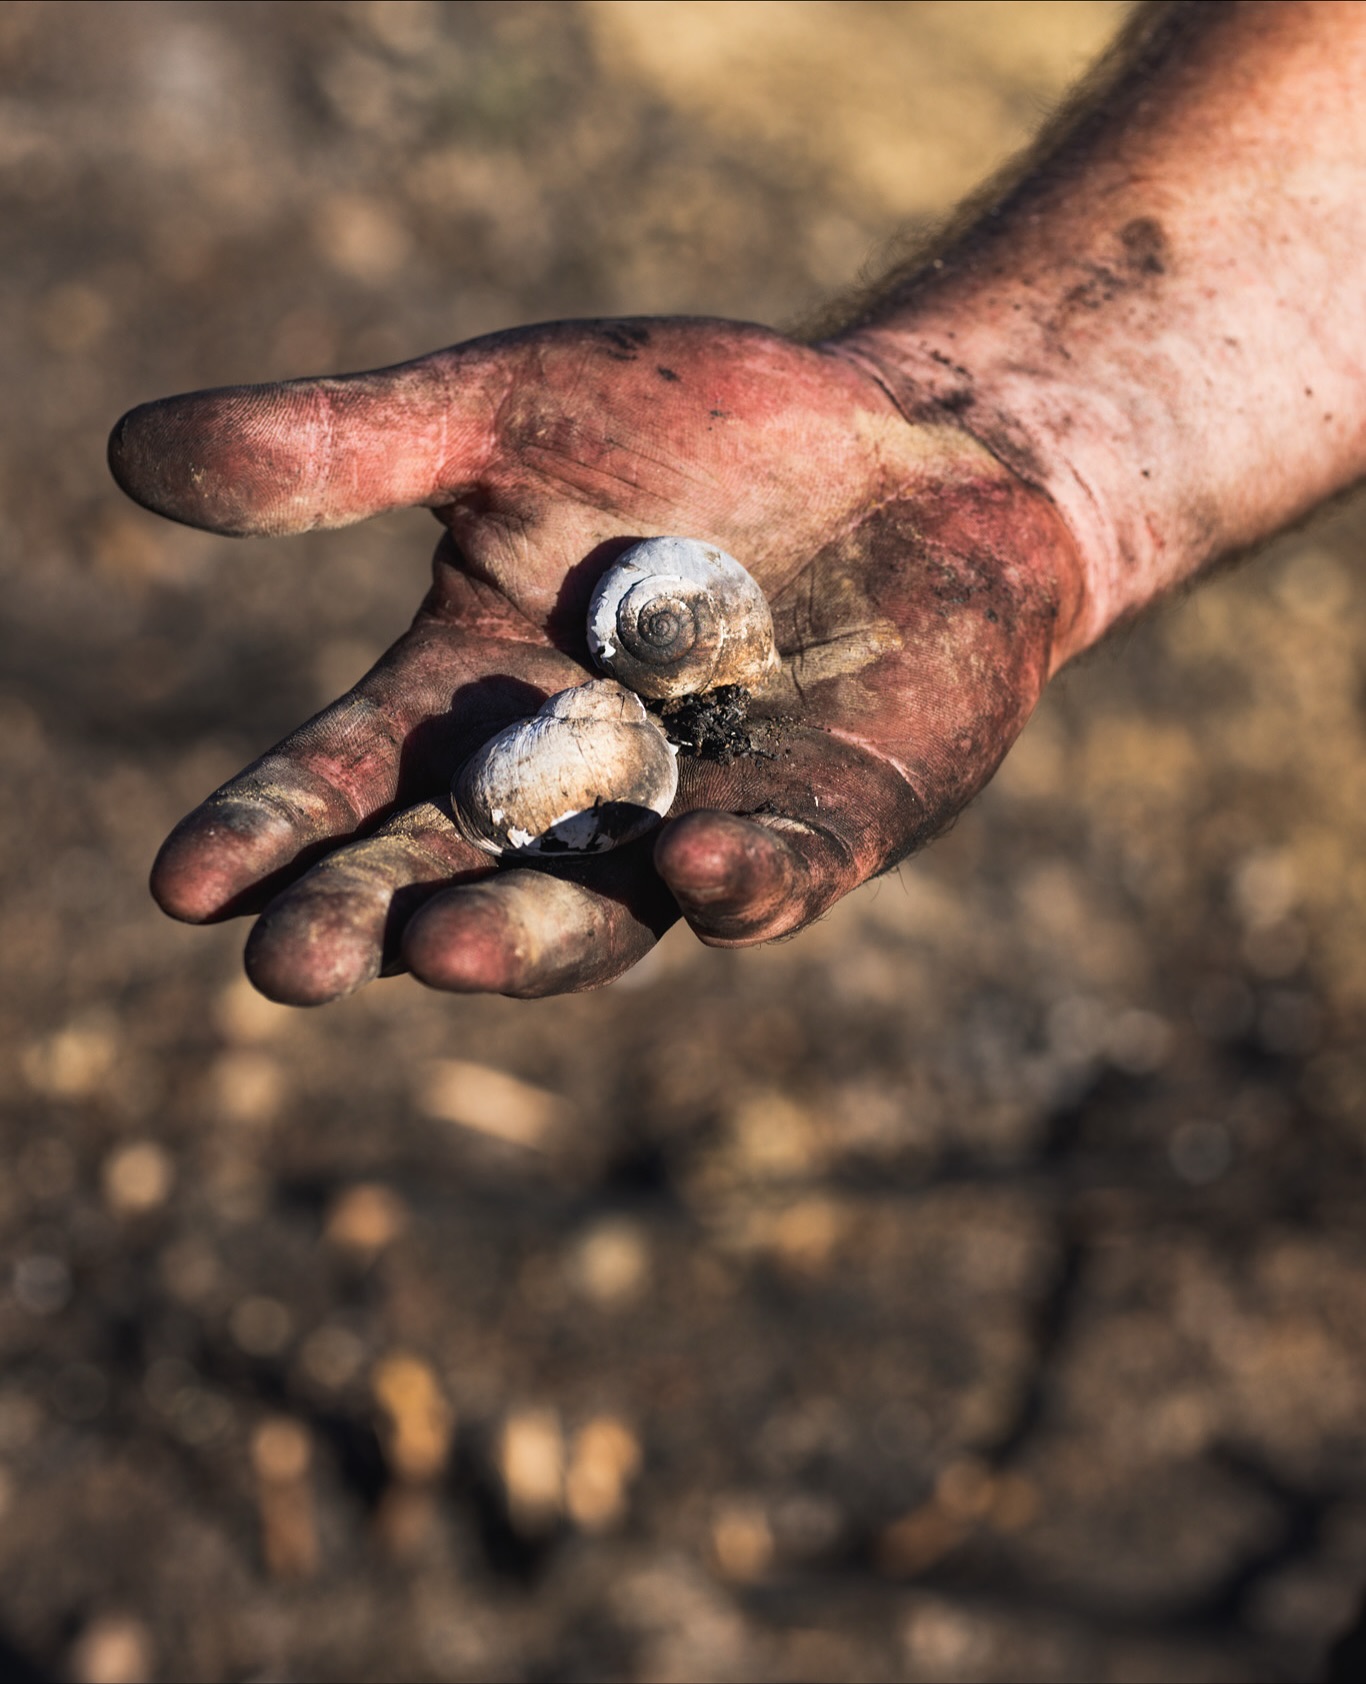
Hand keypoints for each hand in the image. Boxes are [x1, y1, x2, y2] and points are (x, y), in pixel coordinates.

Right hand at [110, 317, 1087, 1002]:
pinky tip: (694, 876)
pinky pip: (779, 869)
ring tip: (444, 948)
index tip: (185, 885)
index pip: (350, 781)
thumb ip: (344, 449)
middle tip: (289, 966)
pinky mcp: (832, 820)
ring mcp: (701, 815)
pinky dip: (739, 883)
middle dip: (373, 919)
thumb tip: (125, 452)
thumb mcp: (503, 413)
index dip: (271, 831)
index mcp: (475, 700)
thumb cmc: (696, 426)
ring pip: (604, 909)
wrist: (906, 443)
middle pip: (454, 873)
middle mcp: (575, 787)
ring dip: (529, 938)